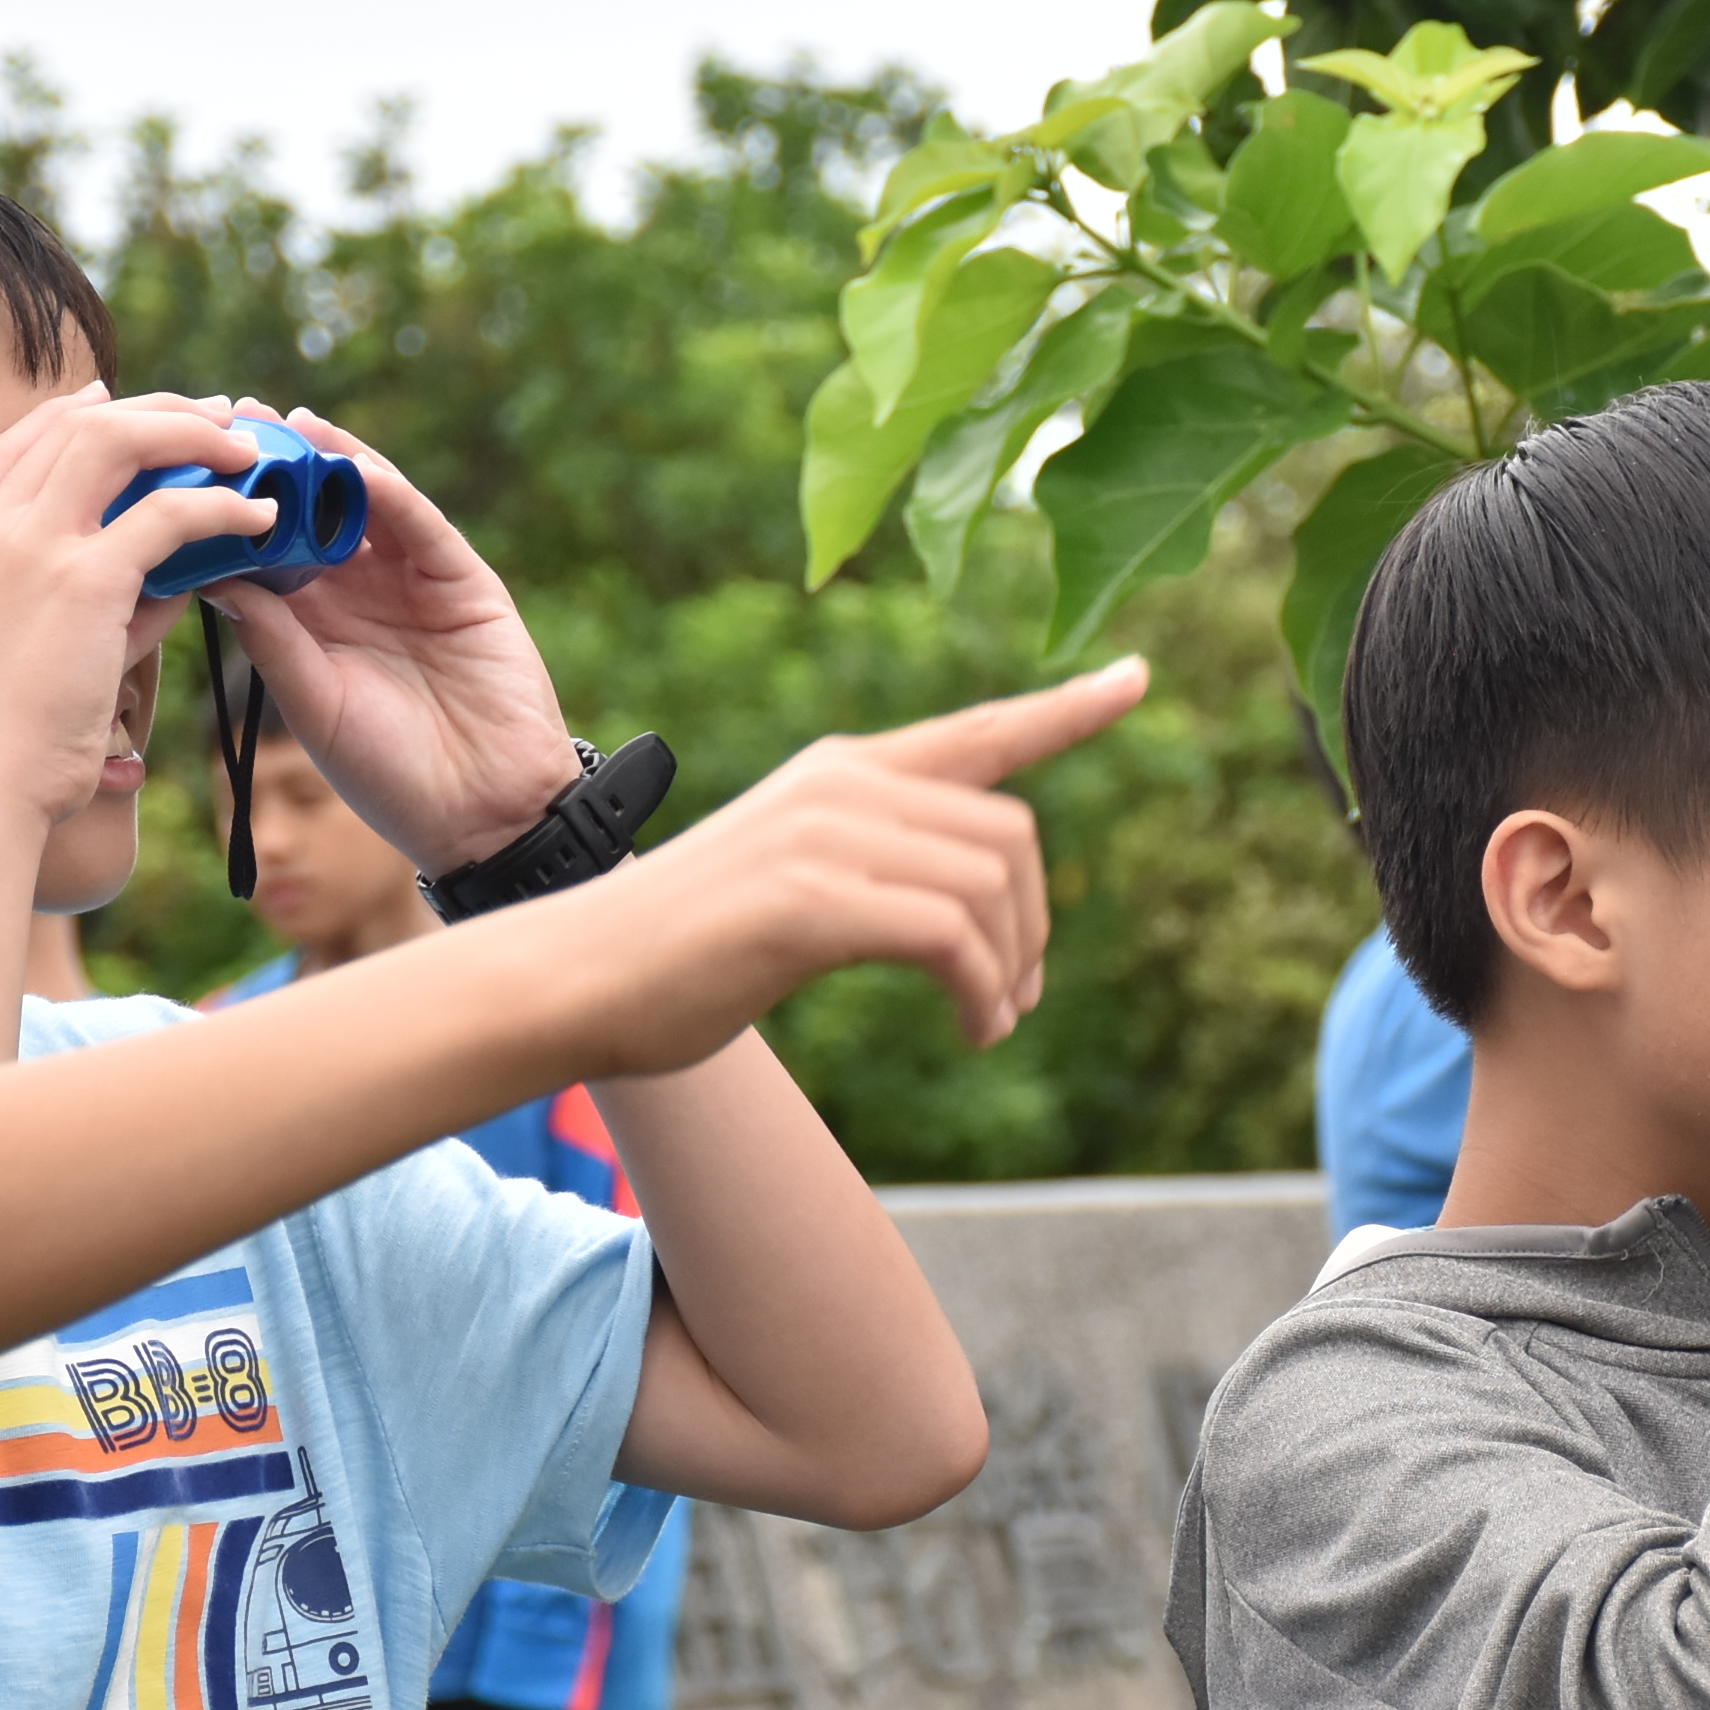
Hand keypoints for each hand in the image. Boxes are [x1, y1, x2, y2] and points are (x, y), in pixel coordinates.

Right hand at [0, 384, 272, 824]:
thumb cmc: (8, 744)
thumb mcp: (38, 653)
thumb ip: (101, 606)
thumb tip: (175, 585)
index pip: (13, 444)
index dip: (68, 412)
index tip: (114, 399)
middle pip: (73, 425)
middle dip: (151, 407)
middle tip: (210, 413)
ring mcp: (29, 546)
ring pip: (117, 441)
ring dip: (190, 433)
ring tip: (245, 448)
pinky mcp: (83, 580)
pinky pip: (169, 513)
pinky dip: (222, 503)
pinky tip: (260, 514)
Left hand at [191, 406, 585, 871]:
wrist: (481, 814)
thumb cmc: (389, 776)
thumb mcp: (312, 703)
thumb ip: (268, 639)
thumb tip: (206, 572)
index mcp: (313, 624)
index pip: (263, 550)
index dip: (227, 510)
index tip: (182, 471)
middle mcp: (358, 592)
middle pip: (310, 511)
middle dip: (272, 465)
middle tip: (225, 418)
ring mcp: (411, 580)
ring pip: (364, 502)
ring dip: (327, 459)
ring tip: (281, 423)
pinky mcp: (461, 579)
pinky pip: (419, 524)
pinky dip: (387, 491)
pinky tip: (352, 466)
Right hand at [520, 660, 1148, 1075]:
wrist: (574, 980)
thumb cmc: (677, 955)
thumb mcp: (790, 885)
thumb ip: (872, 870)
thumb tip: (968, 918)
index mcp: (840, 771)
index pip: (978, 731)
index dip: (1067, 709)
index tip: (1136, 677)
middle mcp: (840, 784)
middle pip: (1010, 835)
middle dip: (1034, 925)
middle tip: (1012, 1000)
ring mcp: (823, 835)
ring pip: (990, 886)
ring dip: (1011, 971)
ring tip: (988, 1025)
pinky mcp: (809, 899)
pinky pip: (950, 937)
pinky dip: (981, 992)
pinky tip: (972, 1031)